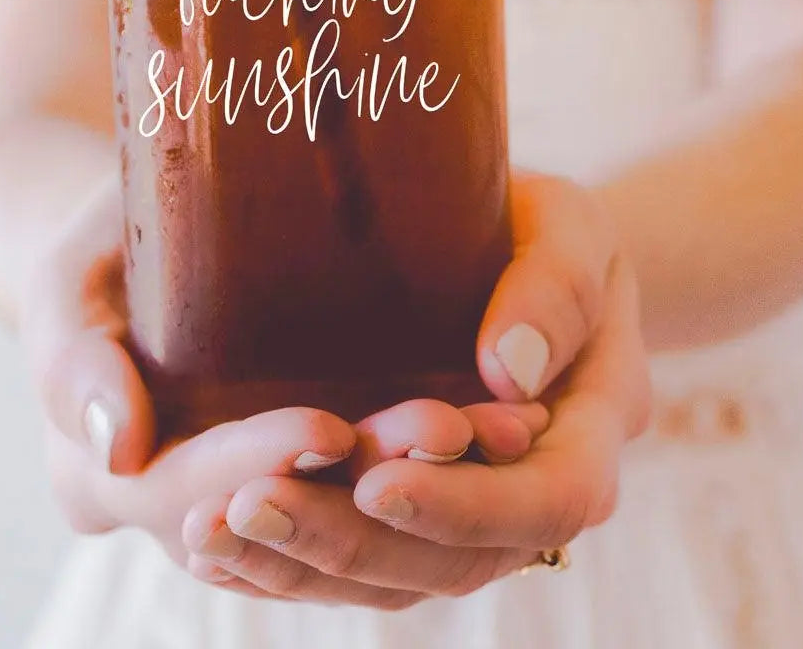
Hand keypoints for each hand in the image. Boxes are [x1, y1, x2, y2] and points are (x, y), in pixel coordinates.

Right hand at [18, 180, 548, 583]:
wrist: (136, 251)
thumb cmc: (95, 253)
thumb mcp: (64, 283)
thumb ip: (75, 362)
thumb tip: (120, 449)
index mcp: (111, 479)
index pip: (192, 497)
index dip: (260, 467)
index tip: (329, 426)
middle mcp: (190, 513)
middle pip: (286, 525)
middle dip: (369, 483)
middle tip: (448, 427)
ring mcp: (255, 502)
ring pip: (348, 528)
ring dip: (426, 489)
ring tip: (501, 429)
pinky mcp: (312, 477)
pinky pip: (377, 500)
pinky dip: (438, 474)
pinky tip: (500, 425)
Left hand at [184, 175, 649, 606]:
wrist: (527, 250)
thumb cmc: (550, 229)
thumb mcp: (571, 230)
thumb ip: (556, 289)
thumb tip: (510, 369)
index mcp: (590, 430)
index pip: (547, 502)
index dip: (466, 507)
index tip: (378, 482)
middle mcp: (532, 488)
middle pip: (457, 560)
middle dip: (353, 543)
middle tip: (254, 505)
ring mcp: (471, 504)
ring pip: (400, 574)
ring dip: (305, 563)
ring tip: (211, 529)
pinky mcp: (415, 499)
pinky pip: (363, 553)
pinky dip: (292, 558)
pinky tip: (218, 540)